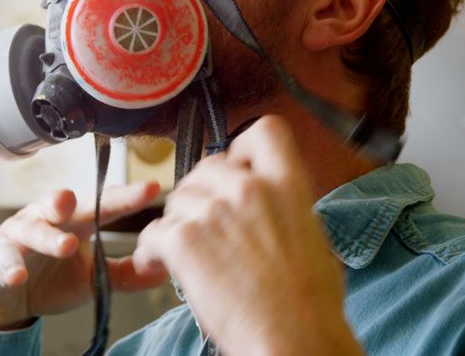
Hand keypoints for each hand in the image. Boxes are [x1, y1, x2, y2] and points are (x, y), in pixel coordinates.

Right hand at [0, 182, 167, 330]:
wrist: (7, 298)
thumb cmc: (51, 278)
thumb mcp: (92, 278)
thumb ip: (125, 273)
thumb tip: (164, 268)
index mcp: (74, 221)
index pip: (102, 205)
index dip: (125, 198)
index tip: (151, 189)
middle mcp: (45, 220)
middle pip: (58, 204)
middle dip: (71, 200)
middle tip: (83, 200)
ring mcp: (18, 236)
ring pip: (31, 229)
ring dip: (48, 236)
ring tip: (66, 245)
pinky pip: (2, 260)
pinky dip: (9, 267)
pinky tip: (18, 276)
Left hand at [133, 115, 361, 355]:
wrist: (294, 339)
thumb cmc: (309, 304)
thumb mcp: (312, 235)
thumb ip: (283, 204)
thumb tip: (267, 197)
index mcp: (287, 184)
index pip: (264, 131)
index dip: (243, 149)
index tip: (237, 170)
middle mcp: (248, 189)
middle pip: (205, 168)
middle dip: (199, 196)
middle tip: (204, 227)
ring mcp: (213, 212)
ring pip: (175, 201)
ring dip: (176, 226)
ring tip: (186, 257)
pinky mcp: (183, 239)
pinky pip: (153, 233)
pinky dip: (152, 253)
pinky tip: (162, 268)